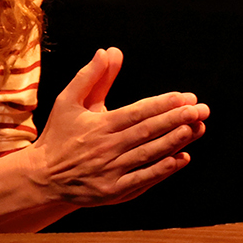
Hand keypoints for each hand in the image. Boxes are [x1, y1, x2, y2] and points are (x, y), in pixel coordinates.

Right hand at [26, 48, 208, 207]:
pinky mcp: (112, 192)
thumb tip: (108, 51)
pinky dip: (163, 170)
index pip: (137, 112)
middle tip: (201, 110)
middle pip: (147, 132)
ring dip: (174, 142)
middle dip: (176, 120)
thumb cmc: (59, 134)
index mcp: (98, 125)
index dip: (163, 104)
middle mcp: (106, 148)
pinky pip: (142, 179)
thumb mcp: (68, 101)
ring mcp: (110, 172)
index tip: (185, 96)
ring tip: (197, 129)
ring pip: (148, 155)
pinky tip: (182, 158)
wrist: (41, 176)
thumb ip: (90, 76)